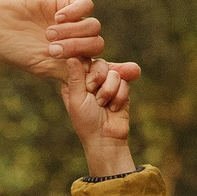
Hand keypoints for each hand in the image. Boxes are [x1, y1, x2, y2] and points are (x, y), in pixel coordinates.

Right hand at [0, 0, 105, 79]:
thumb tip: (91, 82)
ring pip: (93, 26)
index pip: (97, 65)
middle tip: (52, 50)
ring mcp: (74, 22)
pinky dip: (75, 12)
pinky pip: (86, 5)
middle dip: (76, 48)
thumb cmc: (16, 50)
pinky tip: (56, 17)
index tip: (81, 73)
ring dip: (73, 31)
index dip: (95, 68)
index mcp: (74, 61)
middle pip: (96, 44)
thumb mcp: (42, 66)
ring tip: (49, 34)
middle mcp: (77, 41)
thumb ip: (67, 72)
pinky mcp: (67, 3)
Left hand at [57, 58, 140, 177]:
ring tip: (104, 105)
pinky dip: (119, 96)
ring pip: (114, 73)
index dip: (88, 69)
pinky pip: (125, 82)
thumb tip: (71, 57)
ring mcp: (107, 84)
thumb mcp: (76, 99)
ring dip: (109, 90)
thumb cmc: (86, 122)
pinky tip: (114, 108)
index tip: (89, 84)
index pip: (83, 61)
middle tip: (94, 93)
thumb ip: (75, 78)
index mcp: (76, 81)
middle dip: (99, 78)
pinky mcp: (121, 90)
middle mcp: (91, 80)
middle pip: (100, 64)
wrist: (106, 139)